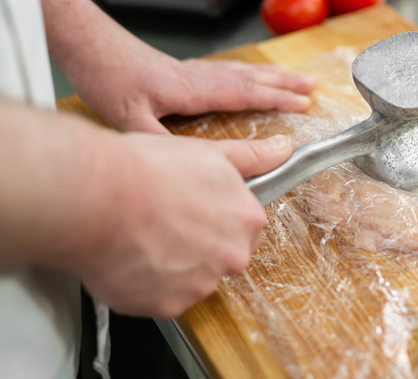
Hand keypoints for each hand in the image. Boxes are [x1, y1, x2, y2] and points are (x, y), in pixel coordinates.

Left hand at [71, 54, 316, 133]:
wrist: (90, 46)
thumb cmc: (109, 78)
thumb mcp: (129, 117)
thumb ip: (159, 141)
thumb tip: (186, 165)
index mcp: (194, 89)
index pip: (245, 93)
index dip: (276, 99)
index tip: (303, 105)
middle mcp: (200, 76)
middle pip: (252, 77)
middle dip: (285, 83)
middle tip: (313, 87)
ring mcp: (192, 71)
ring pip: (241, 71)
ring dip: (270, 75)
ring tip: (293, 78)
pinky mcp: (182, 70)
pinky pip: (227, 70)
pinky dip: (247, 73)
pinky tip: (247, 77)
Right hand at [71, 131, 292, 317]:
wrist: (98, 196)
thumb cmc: (148, 169)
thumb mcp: (209, 153)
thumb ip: (251, 157)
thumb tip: (282, 148)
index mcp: (247, 220)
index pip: (241, 226)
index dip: (213, 216)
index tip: (189, 208)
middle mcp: (232, 257)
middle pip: (220, 256)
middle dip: (196, 244)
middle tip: (162, 222)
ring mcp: (201, 285)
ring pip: (191, 279)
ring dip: (171, 265)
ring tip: (141, 237)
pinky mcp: (168, 306)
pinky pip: (162, 299)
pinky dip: (146, 285)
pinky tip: (130, 258)